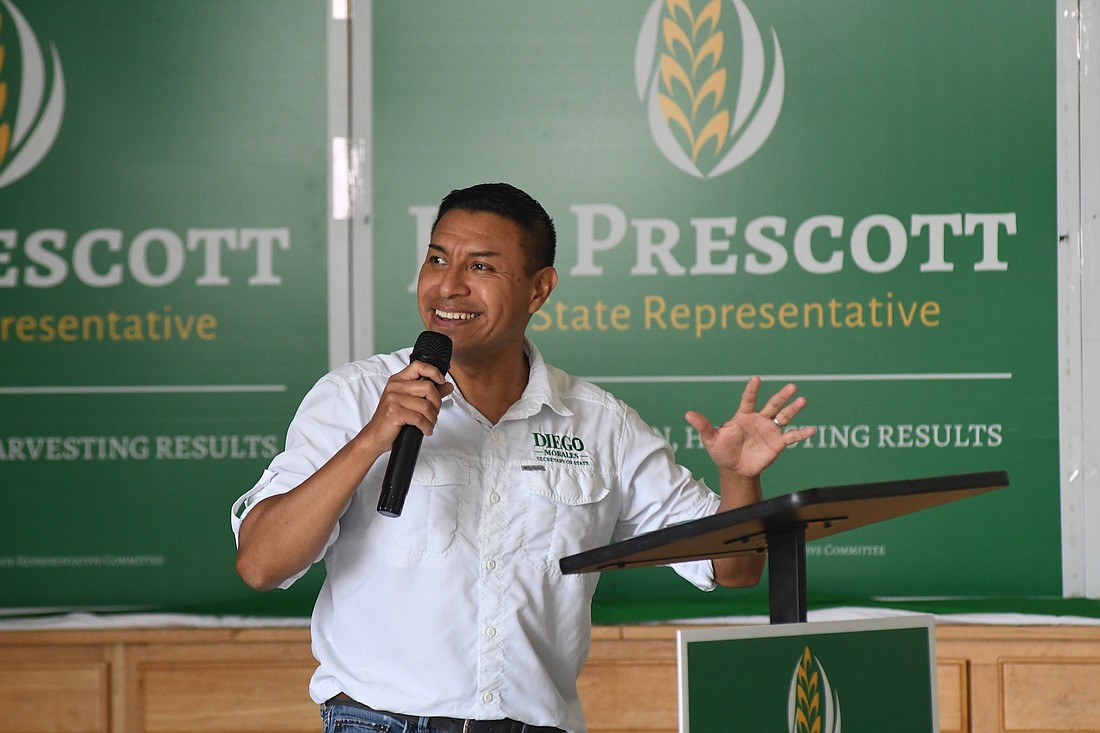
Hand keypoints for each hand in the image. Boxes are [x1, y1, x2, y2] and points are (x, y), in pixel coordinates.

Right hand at [362, 360, 454, 448]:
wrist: (375, 436)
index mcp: (398, 380)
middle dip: (437, 403)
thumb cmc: (392, 419)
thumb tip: (447, 385)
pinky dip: (426, 426)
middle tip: (434, 413)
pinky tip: (425, 430)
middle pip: (428, 387)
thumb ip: (429, 392)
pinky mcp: (394, 412)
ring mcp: (393, 399)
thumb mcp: (410, 402)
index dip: (434, 372)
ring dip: (432, 418)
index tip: (441, 382)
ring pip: (426, 405)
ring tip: (429, 424)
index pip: (418, 366)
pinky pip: (419, 418)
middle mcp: (394, 387)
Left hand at [685, 376, 815, 479]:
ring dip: (793, 409)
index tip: (756, 380)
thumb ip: (703, 426)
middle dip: (781, 396)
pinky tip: (812, 430)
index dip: (752, 391)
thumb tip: (688, 414)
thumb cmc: (722, 451)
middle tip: (792, 386)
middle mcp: (759, 420)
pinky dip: (801, 433)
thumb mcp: (711, 439)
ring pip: (784, 417)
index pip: (748, 400)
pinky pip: (791, 437)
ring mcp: (769, 430)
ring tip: (803, 400)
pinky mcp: (777, 443)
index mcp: (743, 416)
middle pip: (772, 404)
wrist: (734, 469)